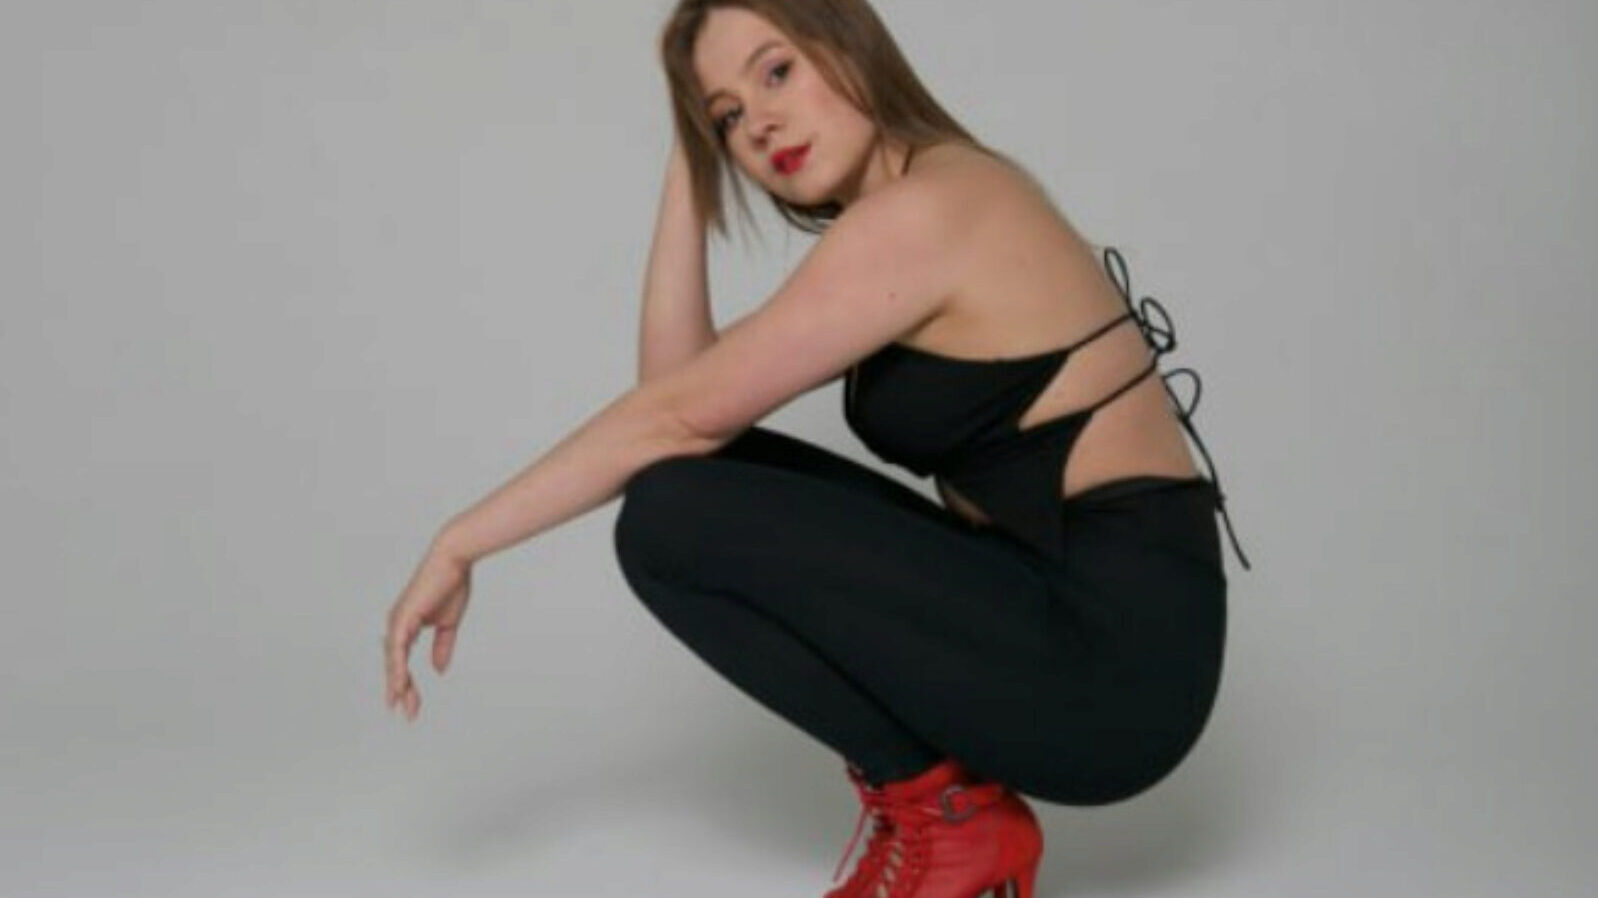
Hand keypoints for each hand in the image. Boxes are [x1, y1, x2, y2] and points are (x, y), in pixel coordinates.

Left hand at [383, 543, 472, 721]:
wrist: (454, 560)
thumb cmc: (452, 585)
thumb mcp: (448, 624)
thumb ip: (442, 647)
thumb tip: (438, 670)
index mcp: (408, 626)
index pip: (404, 662)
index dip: (407, 684)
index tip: (411, 706)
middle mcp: (398, 625)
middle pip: (395, 665)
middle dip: (402, 690)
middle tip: (409, 714)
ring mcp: (398, 621)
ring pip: (393, 660)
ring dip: (397, 683)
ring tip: (400, 704)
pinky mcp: (403, 617)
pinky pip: (396, 649)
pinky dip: (397, 667)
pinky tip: (398, 684)